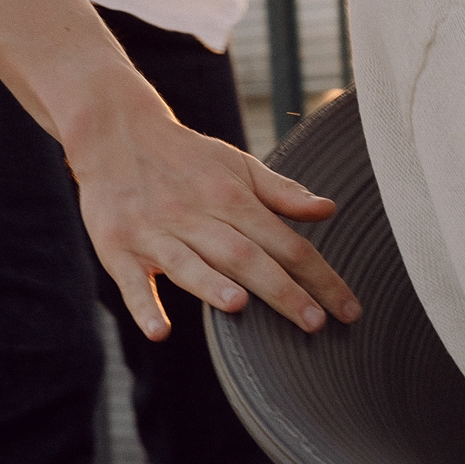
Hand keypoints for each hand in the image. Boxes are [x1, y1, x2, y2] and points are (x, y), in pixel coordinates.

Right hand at [0, 0, 360, 340]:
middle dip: (282, 291)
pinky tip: (161, 331)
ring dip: (212, 285)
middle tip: (316, 323)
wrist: (116, 132)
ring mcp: (156, 233)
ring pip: (189, 262)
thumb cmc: (187, 157)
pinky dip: (145, 306)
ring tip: (240, 307)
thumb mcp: (238, 166)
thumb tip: (329, 210)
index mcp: (233, 199)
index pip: (287, 243)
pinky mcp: (118, 248)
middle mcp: (197, 216)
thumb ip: (282, 193)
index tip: (349, 310)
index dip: (321, 277)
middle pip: (246, 256)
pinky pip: (132, 282)